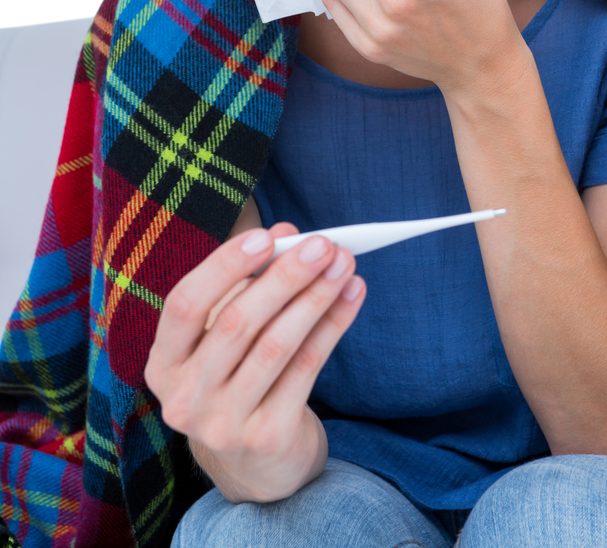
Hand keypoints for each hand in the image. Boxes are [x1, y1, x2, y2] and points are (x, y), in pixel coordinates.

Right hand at [144, 223, 364, 501]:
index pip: (185, 304)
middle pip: (237, 323)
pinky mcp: (266, 438)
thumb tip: (288, 236)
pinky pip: (306, 368)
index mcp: (163, 364)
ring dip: (316, 298)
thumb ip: (250, 280)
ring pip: (276, 345)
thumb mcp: (230, 330)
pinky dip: (333, 325)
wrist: (255, 461)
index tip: (266, 237)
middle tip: (323, 245)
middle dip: (285, 277)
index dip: (224, 267)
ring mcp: (223, 424)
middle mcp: (184, 398)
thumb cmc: (238, 374)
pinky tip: (352, 296)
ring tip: (344, 265)